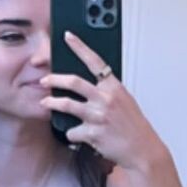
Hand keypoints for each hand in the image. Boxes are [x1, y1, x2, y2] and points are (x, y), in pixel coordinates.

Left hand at [39, 32, 165, 172]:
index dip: (80, 47)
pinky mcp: (93, 133)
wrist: (142, 149)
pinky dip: (72, 134)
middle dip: (54, 79)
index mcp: (114, 87)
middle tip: (45, 80)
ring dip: (52, 103)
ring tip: (45, 103)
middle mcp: (106, 99)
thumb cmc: (133, 126)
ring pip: (67, 105)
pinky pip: (72, 131)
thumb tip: (89, 85)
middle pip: (73, 82)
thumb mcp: (124, 101)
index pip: (95, 61)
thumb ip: (107, 91)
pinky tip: (77, 135)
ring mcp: (98, 116)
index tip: (68, 37)